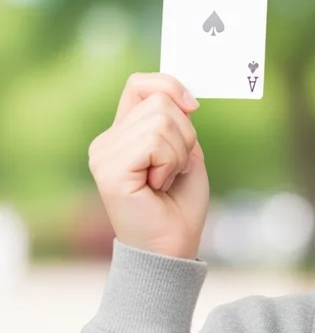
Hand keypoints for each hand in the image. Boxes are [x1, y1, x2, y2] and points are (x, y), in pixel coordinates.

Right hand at [88, 72, 209, 259]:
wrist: (172, 247)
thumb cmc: (179, 206)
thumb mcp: (186, 153)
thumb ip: (179, 123)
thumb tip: (183, 95)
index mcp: (123, 135)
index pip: (140, 84)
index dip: (170, 86)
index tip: (193, 106)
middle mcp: (107, 141)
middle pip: (159, 102)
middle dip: (185, 135)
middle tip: (174, 169)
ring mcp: (104, 155)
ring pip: (160, 121)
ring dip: (178, 153)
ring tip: (166, 180)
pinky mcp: (109, 170)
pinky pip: (154, 142)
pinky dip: (170, 163)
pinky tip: (158, 185)